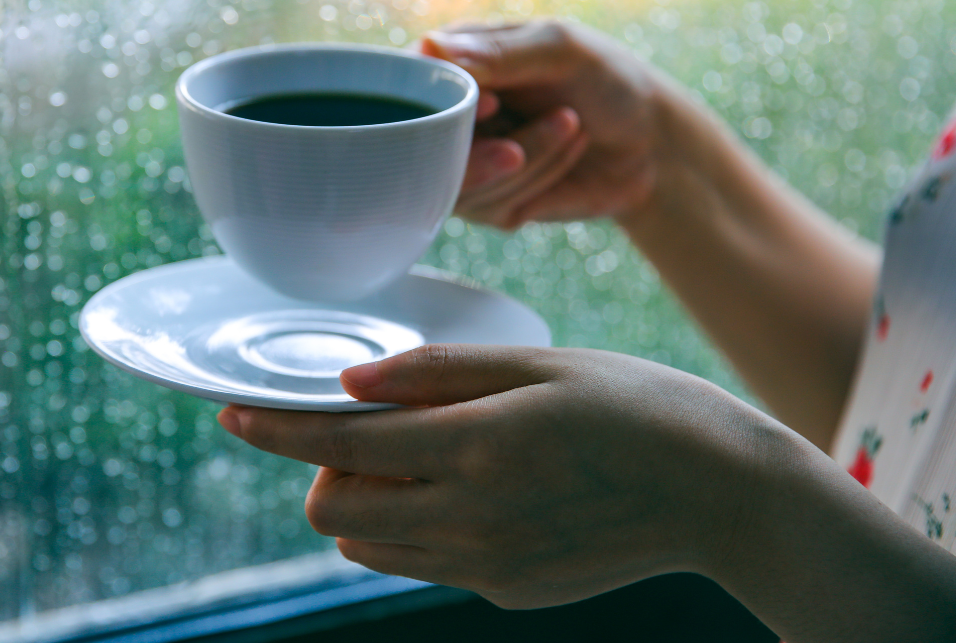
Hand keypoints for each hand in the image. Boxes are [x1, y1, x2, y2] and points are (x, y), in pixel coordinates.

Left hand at [216, 344, 767, 608]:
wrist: (722, 494)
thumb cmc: (636, 406)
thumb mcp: (540, 364)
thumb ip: (436, 374)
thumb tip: (351, 385)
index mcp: (477, 448)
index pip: (337, 446)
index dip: (273, 428)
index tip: (233, 412)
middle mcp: (471, 520)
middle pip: (332, 510)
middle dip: (322, 467)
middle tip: (369, 427)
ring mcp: (488, 567)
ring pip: (366, 546)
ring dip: (361, 500)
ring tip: (421, 455)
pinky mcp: (507, 592)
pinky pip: (421, 562)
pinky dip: (411, 526)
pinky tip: (470, 487)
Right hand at [422, 21, 662, 228]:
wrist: (651, 141)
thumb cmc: (605, 79)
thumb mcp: (560, 50)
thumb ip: (498, 53)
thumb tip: (428, 47)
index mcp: (451, 64)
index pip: (409, 89)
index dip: (439, 106)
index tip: (493, 105)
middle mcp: (447, 116)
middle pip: (422, 149)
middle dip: (482, 150)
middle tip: (522, 142)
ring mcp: (463, 163)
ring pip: (459, 184)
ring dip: (527, 160)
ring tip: (572, 127)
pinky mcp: (488, 202)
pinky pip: (491, 209)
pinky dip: (537, 184)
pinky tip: (567, 154)